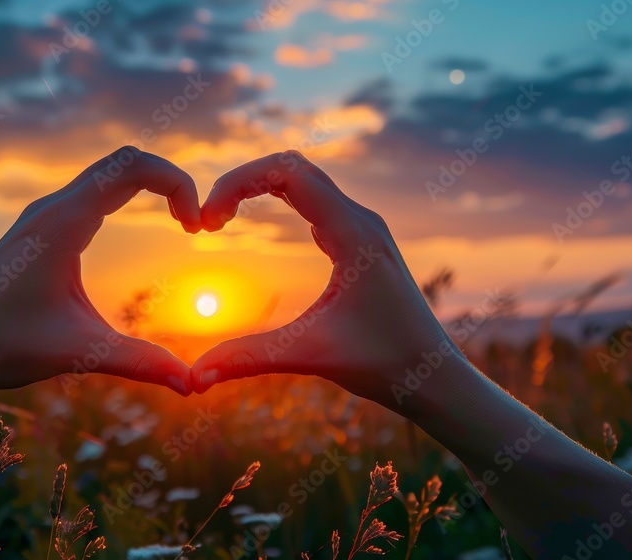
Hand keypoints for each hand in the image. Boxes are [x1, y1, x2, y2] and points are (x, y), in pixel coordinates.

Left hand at [0, 147, 199, 395]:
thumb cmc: (5, 346)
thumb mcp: (81, 352)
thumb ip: (141, 362)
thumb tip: (194, 385)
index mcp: (63, 223)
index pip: (132, 166)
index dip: (176, 183)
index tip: (196, 227)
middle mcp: (52, 208)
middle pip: (125, 161)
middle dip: (170, 181)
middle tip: (194, 225)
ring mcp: (45, 215)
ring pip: (108, 173)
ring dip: (150, 186)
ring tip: (181, 224)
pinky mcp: (41, 230)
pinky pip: (93, 192)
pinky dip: (127, 197)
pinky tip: (140, 229)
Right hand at [192, 151, 456, 411]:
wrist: (436, 378)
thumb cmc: (385, 364)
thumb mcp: (312, 356)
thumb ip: (250, 358)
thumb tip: (194, 378)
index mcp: (352, 233)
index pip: (287, 172)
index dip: (237, 183)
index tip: (206, 223)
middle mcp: (361, 220)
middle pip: (292, 167)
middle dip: (241, 182)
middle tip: (207, 221)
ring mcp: (363, 229)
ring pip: (304, 181)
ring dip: (259, 188)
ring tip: (221, 220)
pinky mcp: (361, 243)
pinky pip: (314, 202)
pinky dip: (278, 200)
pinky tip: (255, 226)